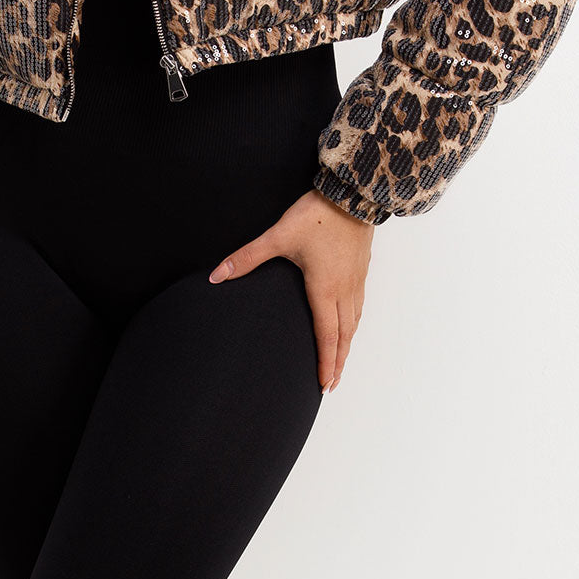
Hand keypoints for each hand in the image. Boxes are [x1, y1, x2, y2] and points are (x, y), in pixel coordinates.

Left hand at [208, 187, 373, 392]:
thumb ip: (247, 257)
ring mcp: (356, 280)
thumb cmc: (317, 216)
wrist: (352, 194)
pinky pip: (360, 305)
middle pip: (343, 336)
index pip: (326, 335)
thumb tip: (216, 275)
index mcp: (324, 288)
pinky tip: (350, 322)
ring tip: (340, 361)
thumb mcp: (277, 236)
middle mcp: (344, 290)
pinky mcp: (361, 268)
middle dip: (336, 362)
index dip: (324, 362)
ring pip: (354, 322)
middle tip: (330, 385)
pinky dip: (354, 323)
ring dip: (347, 345)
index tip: (322, 384)